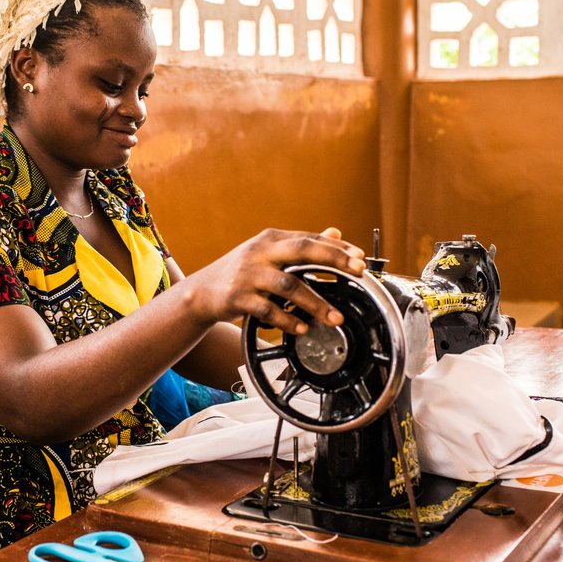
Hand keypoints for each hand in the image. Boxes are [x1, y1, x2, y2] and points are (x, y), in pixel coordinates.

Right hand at [183, 227, 366, 334]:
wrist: (202, 292)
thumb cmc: (242, 273)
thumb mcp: (269, 254)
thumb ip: (301, 245)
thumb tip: (335, 232)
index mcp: (271, 239)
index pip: (310, 239)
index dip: (337, 248)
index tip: (360, 259)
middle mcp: (260, 252)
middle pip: (302, 251)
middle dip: (333, 260)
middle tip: (358, 273)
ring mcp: (248, 274)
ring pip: (289, 285)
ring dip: (315, 303)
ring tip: (334, 318)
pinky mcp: (237, 297)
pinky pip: (268, 309)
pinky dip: (288, 320)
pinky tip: (302, 328)